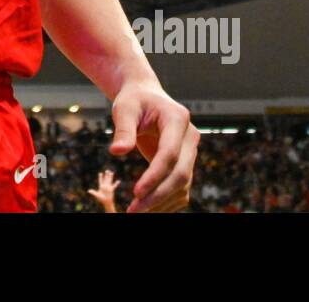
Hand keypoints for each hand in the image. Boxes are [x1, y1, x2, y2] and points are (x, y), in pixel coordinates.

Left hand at [87, 168, 118, 211]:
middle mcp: (105, 186)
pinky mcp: (111, 189)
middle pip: (106, 179)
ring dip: (110, 177)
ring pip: (110, 180)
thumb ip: (93, 192)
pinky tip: (118, 181)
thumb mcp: (97, 195)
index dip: (100, 177)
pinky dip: (116, 183)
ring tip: (111, 172)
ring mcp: (108, 187)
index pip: (101, 181)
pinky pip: (114, 186)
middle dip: (106, 175)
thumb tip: (88, 191)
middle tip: (107, 170)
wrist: (106, 202)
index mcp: (101, 186)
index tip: (100, 173)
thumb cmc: (101, 199)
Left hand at [108, 80, 198, 212]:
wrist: (145, 97)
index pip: (169, 154)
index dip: (154, 175)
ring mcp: (190, 151)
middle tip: (133, 210)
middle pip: (180, 173)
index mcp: (178, 119)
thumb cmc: (133, 100)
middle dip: (158, 195)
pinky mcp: (185, 162)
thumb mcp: (124, 108)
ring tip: (136, 211)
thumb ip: (123, 129)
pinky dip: (166, 200)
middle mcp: (190, 137)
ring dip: (161, 202)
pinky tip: (147, 208)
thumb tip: (117, 152)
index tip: (136, 192)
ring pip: (183, 185)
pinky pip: (180, 187)